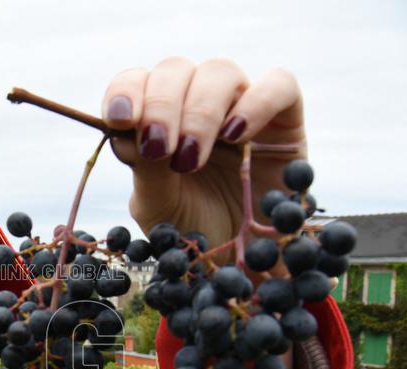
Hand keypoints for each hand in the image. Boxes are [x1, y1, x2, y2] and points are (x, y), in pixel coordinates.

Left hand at [102, 57, 305, 247]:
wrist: (240, 260)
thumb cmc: (194, 230)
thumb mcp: (159, 207)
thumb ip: (145, 172)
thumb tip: (125, 136)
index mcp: (157, 119)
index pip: (137, 82)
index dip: (126, 91)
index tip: (120, 120)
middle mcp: (196, 104)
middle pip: (176, 70)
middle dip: (161, 106)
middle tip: (160, 150)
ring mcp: (241, 106)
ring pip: (220, 72)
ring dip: (200, 112)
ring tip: (192, 158)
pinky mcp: (285, 118)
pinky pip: (279, 85)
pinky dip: (256, 102)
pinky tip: (235, 136)